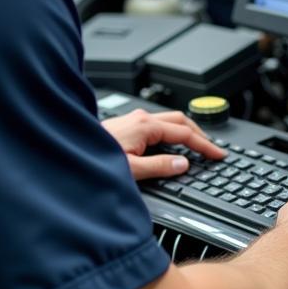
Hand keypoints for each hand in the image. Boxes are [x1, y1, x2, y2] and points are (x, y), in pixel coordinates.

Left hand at [102, 108, 226, 180]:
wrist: (69, 150)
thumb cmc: (92, 159)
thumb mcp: (130, 170)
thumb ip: (159, 166)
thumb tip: (182, 165)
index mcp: (145, 126)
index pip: (185, 134)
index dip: (204, 145)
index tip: (218, 154)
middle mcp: (140, 118)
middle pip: (180, 120)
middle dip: (199, 133)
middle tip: (212, 149)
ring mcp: (132, 119)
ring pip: (168, 121)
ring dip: (184, 131)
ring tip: (196, 146)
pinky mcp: (126, 125)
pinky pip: (157, 124)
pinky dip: (170, 133)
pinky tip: (169, 144)